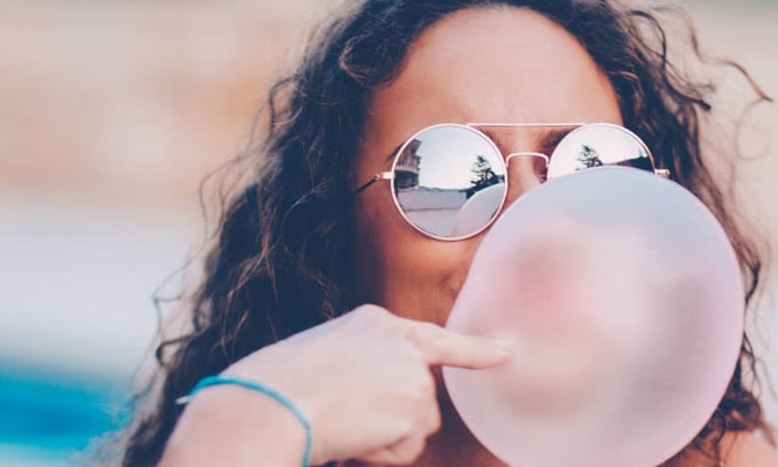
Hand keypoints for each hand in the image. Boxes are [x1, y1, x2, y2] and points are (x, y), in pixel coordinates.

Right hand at [162, 305, 512, 465]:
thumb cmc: (273, 388)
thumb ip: (358, 371)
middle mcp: (399, 339)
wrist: (269, 403)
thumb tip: (369, 410)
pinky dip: (382, 454)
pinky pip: (407, 450)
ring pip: (415, 427)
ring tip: (341, 423)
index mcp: (371, 322)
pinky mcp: (418, 404)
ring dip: (383, 438)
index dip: (475, 349)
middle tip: (352, 419)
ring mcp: (413, 371)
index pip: (434, 338)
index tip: (508, 351)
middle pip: (420, 396)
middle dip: (399, 420)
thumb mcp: (318, 361)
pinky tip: (354, 435)